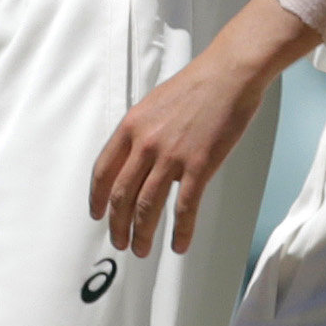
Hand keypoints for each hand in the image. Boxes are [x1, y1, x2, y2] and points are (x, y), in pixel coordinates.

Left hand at [89, 0, 314, 256]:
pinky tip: (178, 246)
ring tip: (141, 250)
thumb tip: (137, 161)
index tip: (97, 215)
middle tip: (120, 243)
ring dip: (142, 233)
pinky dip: (181, 231)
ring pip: (147, 206)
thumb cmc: (195, 87)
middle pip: (121, 195)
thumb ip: (141, 134)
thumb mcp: (153, 105)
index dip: (97, 198)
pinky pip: (185, 207)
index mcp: (130, 127)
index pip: (103, 170)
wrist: (228, 75)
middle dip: (117, 224)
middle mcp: (145, 144)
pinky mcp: (200, 165)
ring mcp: (171, 156)